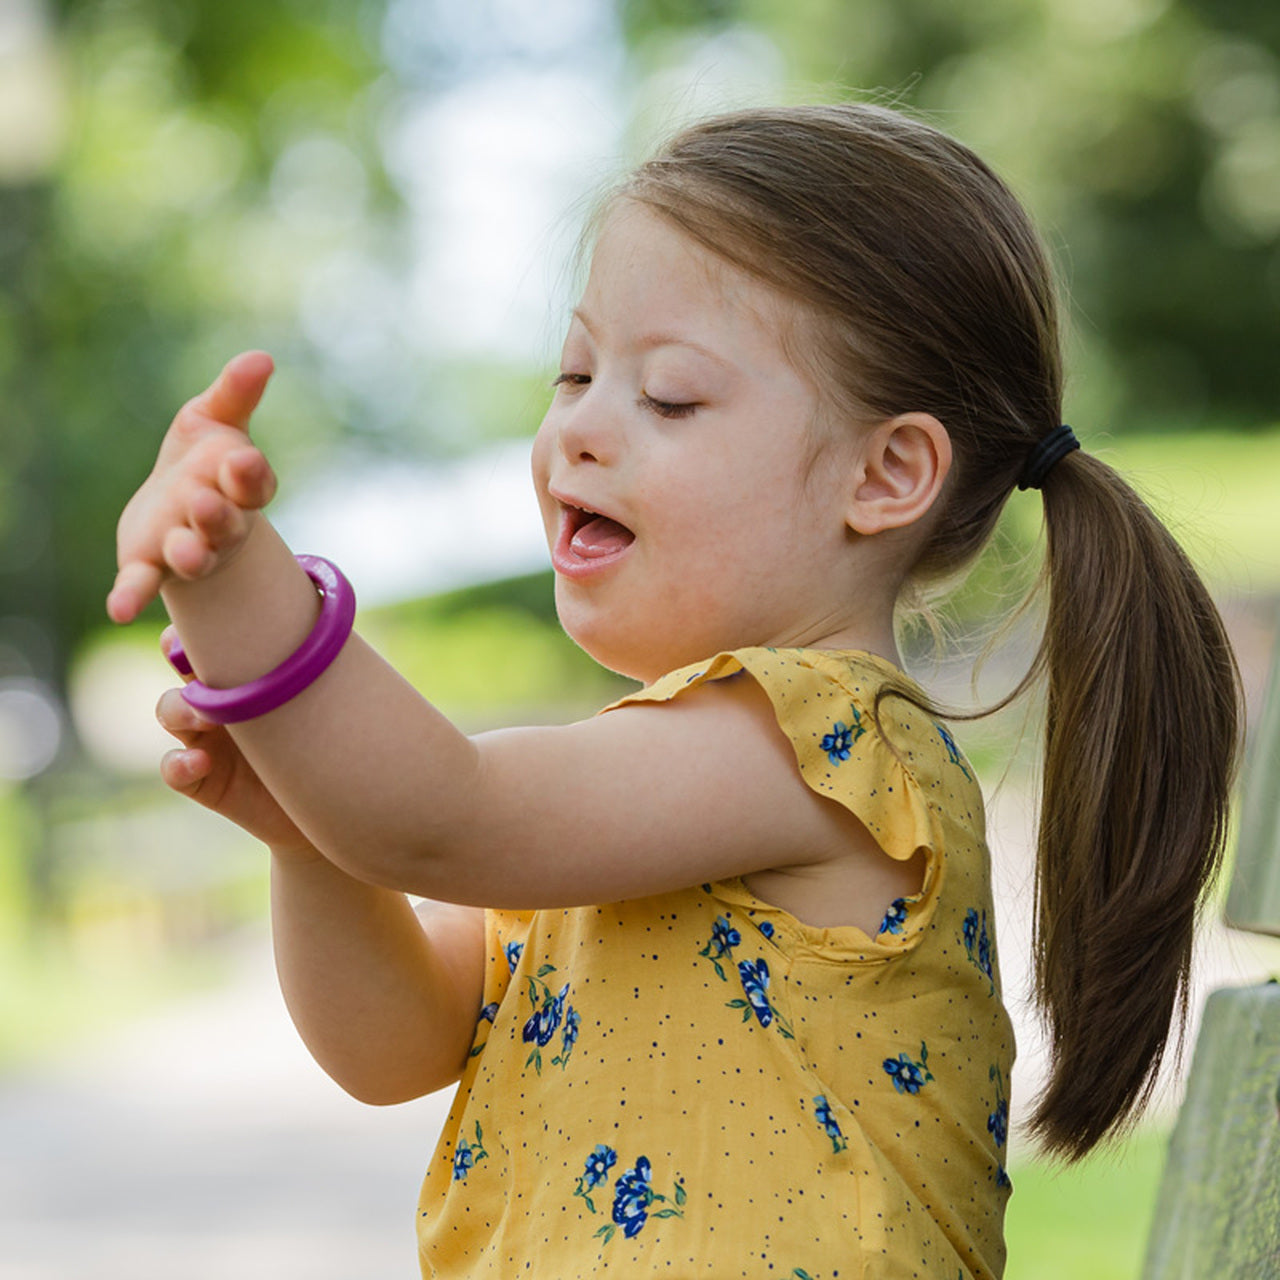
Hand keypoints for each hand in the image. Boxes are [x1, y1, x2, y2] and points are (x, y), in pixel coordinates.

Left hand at [108, 351, 278, 624]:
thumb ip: (235, 393)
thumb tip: (262, 357)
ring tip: (181, 547)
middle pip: (226, 524)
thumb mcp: (214, 420)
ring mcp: (187, 547)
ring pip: (195, 555)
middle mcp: (221, 524)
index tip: (242, 460)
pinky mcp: (151, 564)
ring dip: (189, 552)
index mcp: (241, 489)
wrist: (178, 508)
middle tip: (204, 500)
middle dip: (217, 515)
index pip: (254, 485)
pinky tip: (121, 609)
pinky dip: (134, 596)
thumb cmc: (205, 461)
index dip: (250, 476)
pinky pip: (145, 584)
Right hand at [156, 627, 317, 860]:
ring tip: (206, 718)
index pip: (213, 640)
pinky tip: (197, 763)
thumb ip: (317, 668)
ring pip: (171, 711)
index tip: (212, 617)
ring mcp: (205, 739)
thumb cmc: (333, 744)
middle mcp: (218, 701)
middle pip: (183, 669)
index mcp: (246, 675)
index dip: (202, 626)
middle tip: (200, 663)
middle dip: (184, 660)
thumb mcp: (328, 702)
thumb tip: (333, 619)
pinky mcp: (202, 779)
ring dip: (181, 710)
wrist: (336, 803)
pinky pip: (174, 768)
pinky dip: (180, 764)